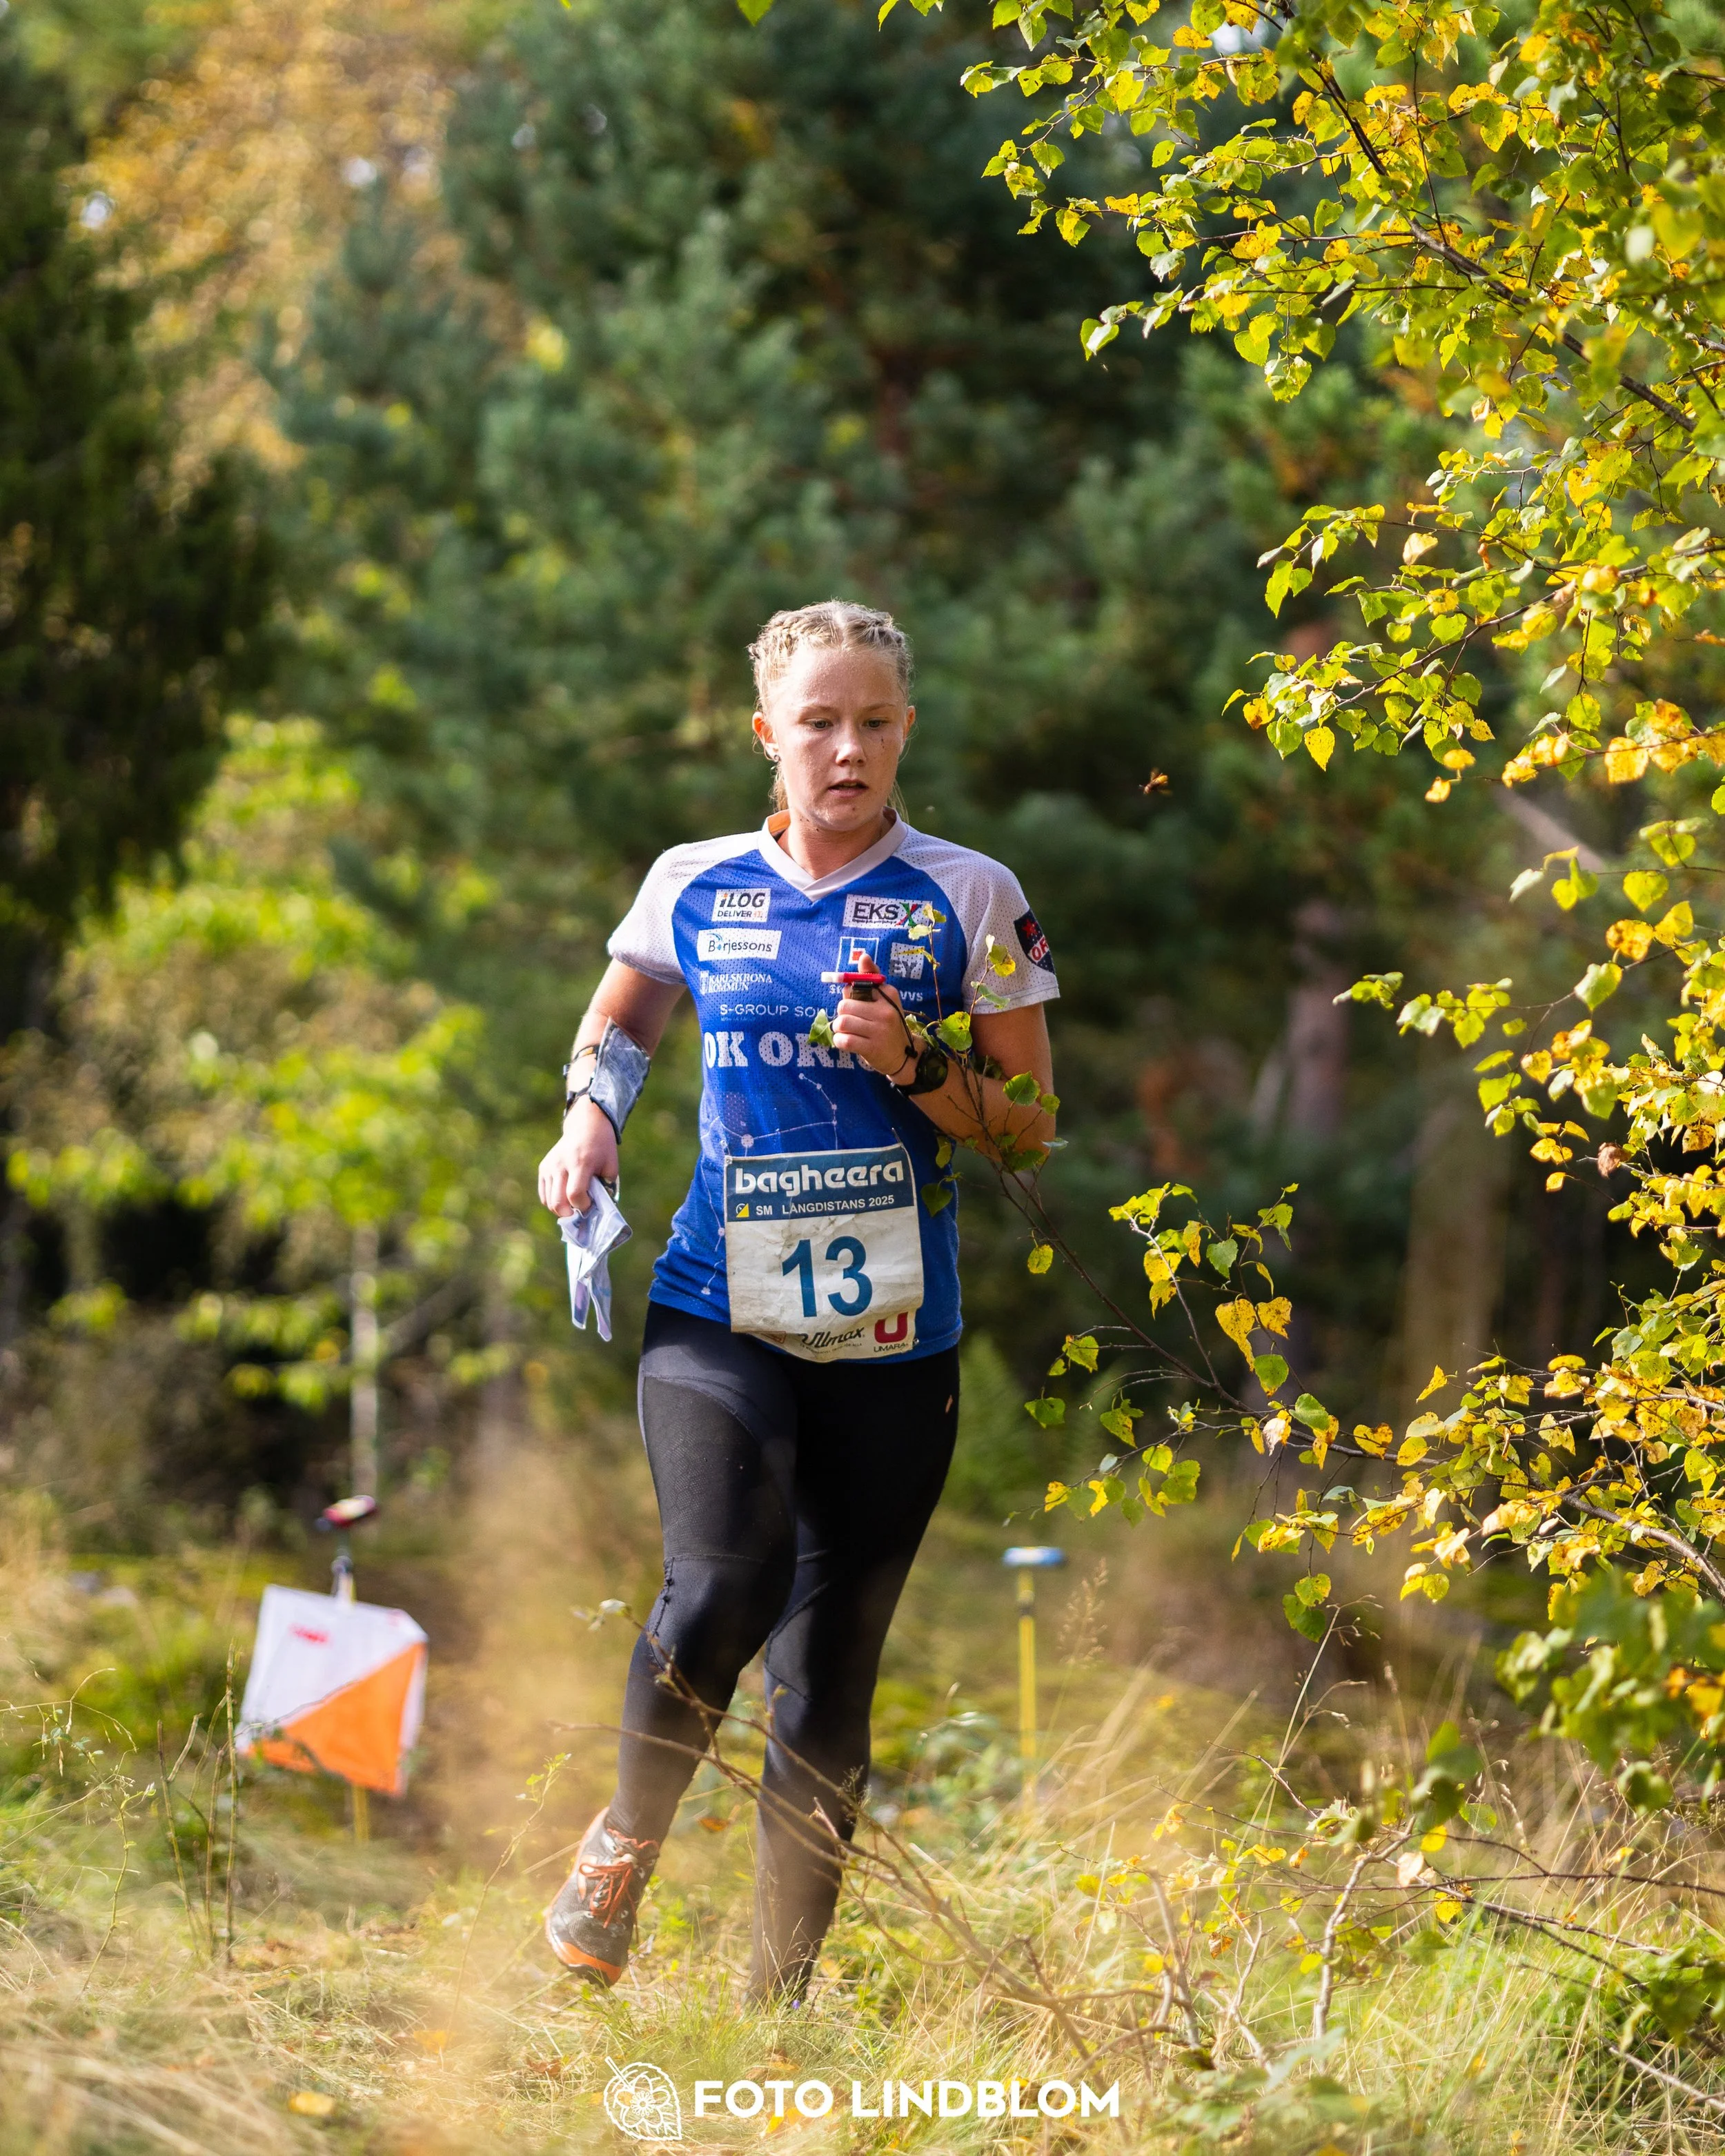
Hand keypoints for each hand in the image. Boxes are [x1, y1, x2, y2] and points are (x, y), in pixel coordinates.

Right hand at [538, 1098, 618, 1216]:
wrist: (585, 1126)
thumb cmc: (602, 1148)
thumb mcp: (610, 1166)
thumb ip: (605, 1188)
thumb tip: (597, 1210)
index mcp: (580, 1162)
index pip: (575, 1194)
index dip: (583, 1206)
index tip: (591, 1205)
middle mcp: (561, 1164)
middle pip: (557, 1202)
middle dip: (570, 1214)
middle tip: (581, 1212)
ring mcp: (549, 1166)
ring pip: (549, 1201)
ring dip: (562, 1209)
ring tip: (574, 1203)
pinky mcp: (543, 1168)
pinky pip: (544, 1195)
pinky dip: (554, 1201)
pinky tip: (565, 1197)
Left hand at [831, 969, 915, 1079]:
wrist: (903, 1055)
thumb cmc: (889, 1024)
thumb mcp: (885, 1000)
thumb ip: (872, 979)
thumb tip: (863, 956)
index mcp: (889, 995)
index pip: (856, 986)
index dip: (850, 995)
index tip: (855, 1003)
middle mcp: (886, 1012)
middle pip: (845, 1005)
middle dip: (842, 1013)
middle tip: (850, 1020)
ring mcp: (879, 1031)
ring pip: (842, 1022)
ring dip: (839, 1028)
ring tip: (846, 1031)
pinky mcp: (872, 1048)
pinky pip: (844, 1040)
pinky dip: (839, 1041)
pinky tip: (846, 1041)